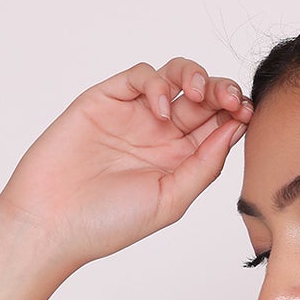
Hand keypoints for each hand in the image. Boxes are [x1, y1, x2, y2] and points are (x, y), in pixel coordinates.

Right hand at [0, 58, 252, 271]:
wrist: (53, 222)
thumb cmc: (109, 223)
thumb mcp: (170, 200)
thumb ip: (203, 167)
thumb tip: (234, 132)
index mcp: (181, 161)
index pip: (217, 127)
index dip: (235, 115)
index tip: (246, 115)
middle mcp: (160, 135)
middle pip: (202, 98)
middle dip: (222, 91)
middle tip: (231, 100)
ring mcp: (134, 114)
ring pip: (175, 77)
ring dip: (195, 76)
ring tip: (199, 94)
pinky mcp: (106, 99)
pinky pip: (140, 76)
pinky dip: (155, 83)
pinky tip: (158, 109)